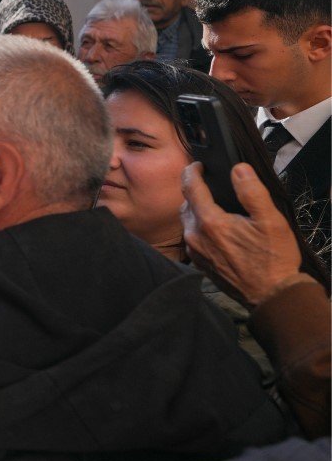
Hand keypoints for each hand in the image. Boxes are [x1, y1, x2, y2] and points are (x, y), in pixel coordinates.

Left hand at [180, 161, 302, 305]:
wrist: (271, 295)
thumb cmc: (273, 259)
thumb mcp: (270, 220)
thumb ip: (252, 192)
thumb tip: (238, 169)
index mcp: (210, 222)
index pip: (190, 187)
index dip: (192, 172)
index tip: (197, 165)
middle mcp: (195, 236)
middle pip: (186, 204)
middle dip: (195, 191)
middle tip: (210, 185)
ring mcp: (195, 251)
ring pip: (187, 221)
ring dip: (197, 210)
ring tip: (215, 206)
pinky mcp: (199, 263)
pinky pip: (192, 238)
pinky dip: (199, 228)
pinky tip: (217, 230)